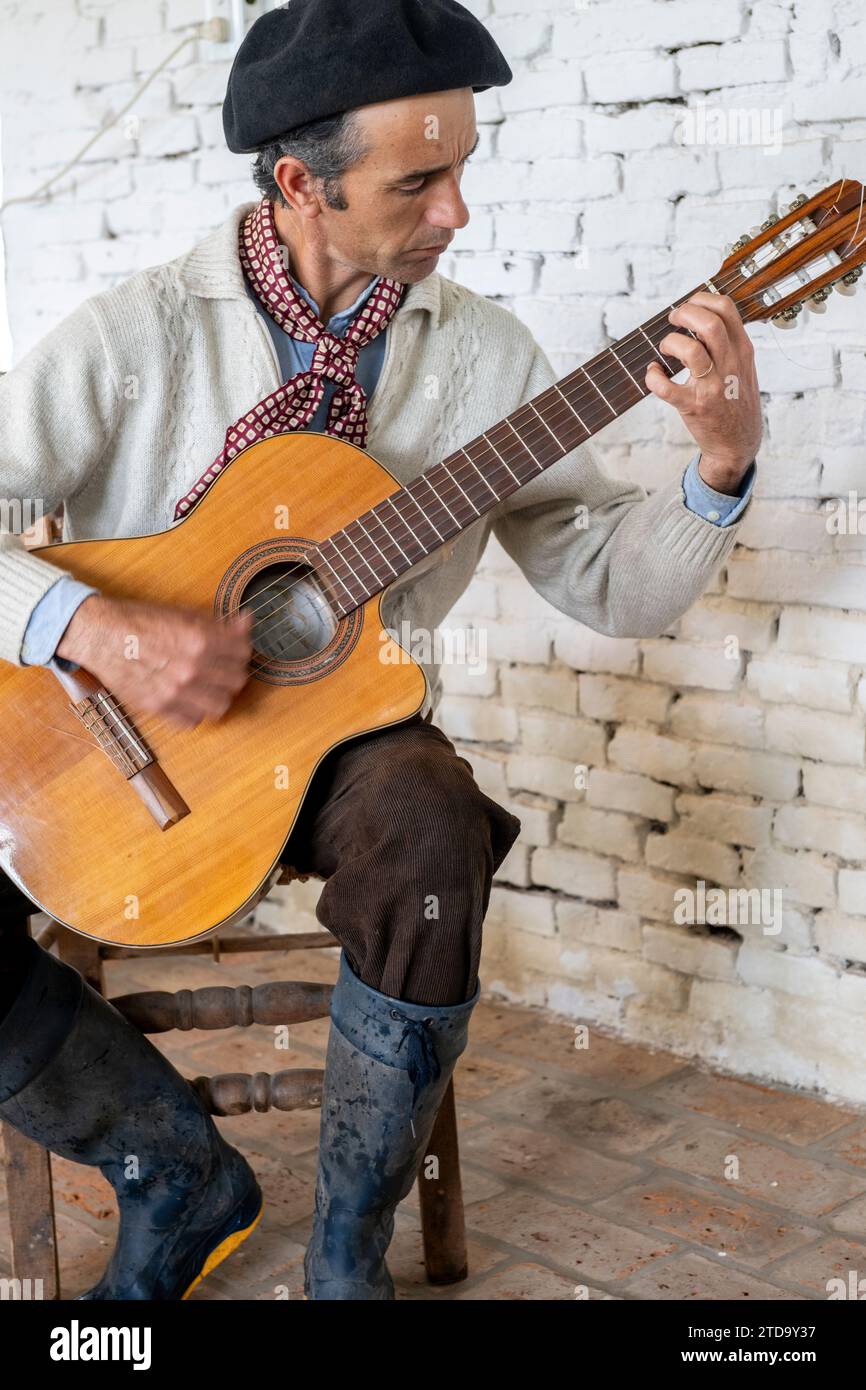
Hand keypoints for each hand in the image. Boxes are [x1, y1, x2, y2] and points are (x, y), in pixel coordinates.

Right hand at [56, 595, 253, 729]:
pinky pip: (192, 721)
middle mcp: (192, 668)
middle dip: (234, 672)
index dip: (241, 648)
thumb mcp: (182, 613)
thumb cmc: (139, 621)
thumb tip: (245, 621)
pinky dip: (195, 713)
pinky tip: (190, 700)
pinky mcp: (159, 707)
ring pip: (220, 706)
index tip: (235, 648)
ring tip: (211, 687)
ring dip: (219, 696)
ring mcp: (176, 691)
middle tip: (225, 668)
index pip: (243, 652)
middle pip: (237, 681)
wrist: (100, 635)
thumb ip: (218, 623)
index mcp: (200, 639)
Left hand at [645, 291, 762, 493]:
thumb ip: (726, 342)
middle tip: (673, 321)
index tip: (688, 307)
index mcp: (742, 350)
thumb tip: (698, 315)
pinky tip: (653, 373)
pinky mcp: (693, 407)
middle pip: (709, 324)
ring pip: (690, 351)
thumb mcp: (742, 366)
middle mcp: (730, 365)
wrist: (738, 443)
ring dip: (670, 343)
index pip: (726, 308)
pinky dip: (653, 377)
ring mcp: (712, 387)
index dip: (701, 299)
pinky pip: (666, 387)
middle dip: (684, 314)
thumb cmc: (735, 399)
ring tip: (666, 349)